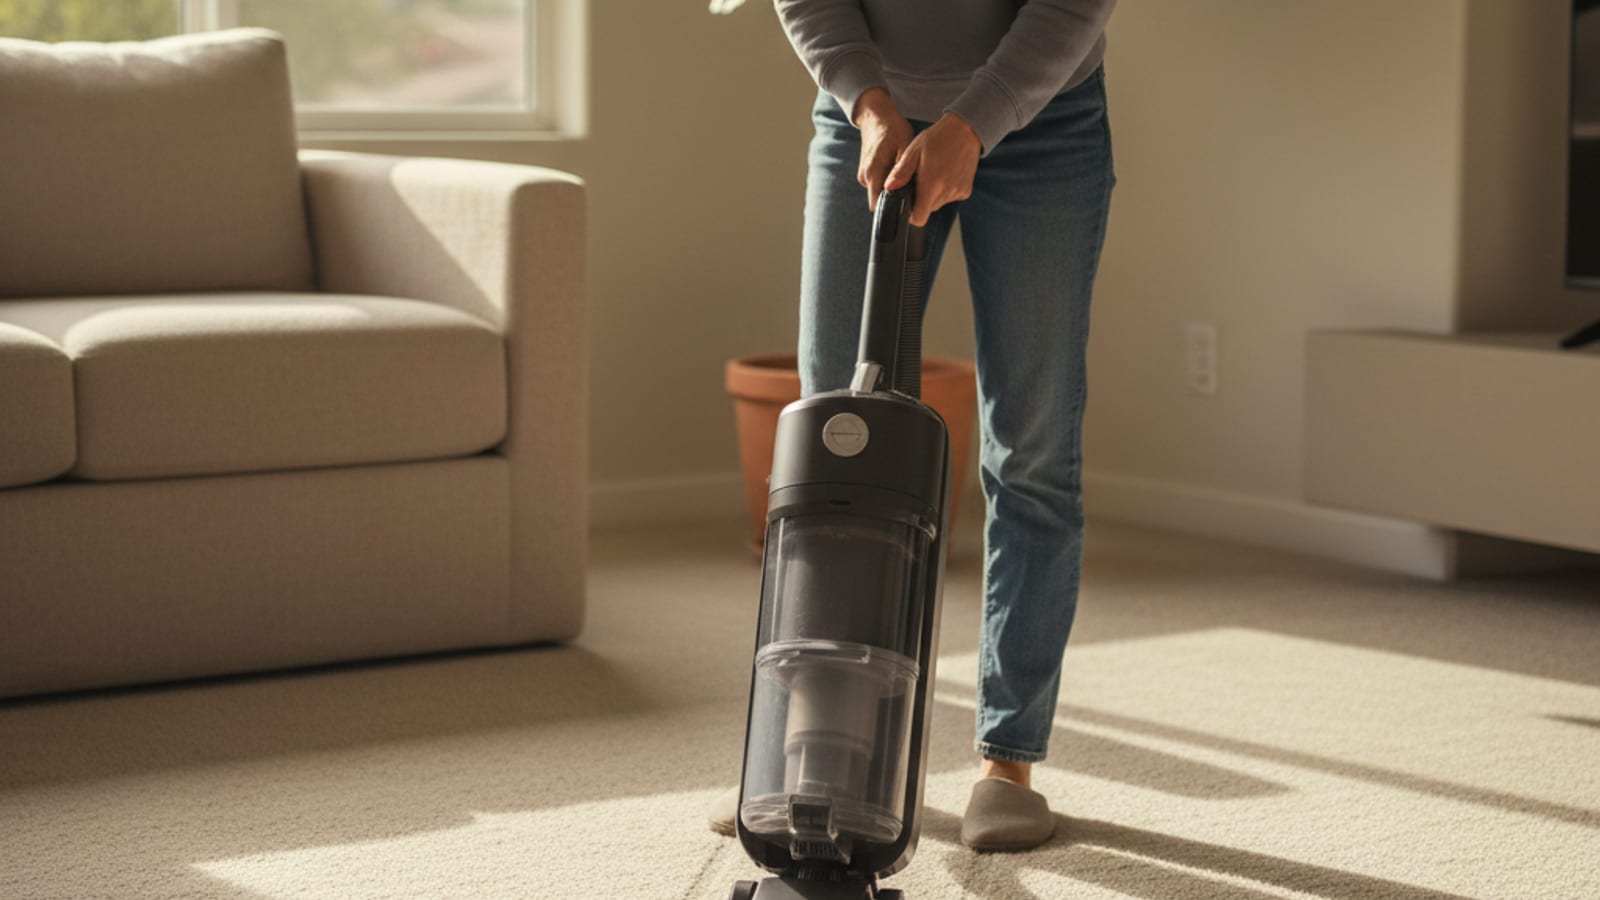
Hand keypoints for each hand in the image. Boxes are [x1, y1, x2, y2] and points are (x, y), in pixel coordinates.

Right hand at [851, 87, 912, 210]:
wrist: (875, 115)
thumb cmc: (891, 128)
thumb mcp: (905, 146)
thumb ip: (905, 171)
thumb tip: (911, 190)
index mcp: (873, 173)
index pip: (878, 206)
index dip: (893, 209)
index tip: (908, 208)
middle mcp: (865, 177)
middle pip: (880, 201)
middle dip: (896, 199)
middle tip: (913, 189)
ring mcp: (863, 175)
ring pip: (880, 193)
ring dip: (892, 190)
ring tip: (906, 176)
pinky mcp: (866, 172)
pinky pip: (878, 185)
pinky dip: (888, 183)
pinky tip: (899, 172)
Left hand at [885, 113, 981, 225]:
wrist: (966, 130)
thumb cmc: (938, 138)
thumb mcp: (913, 152)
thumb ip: (900, 173)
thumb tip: (888, 188)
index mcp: (931, 185)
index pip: (919, 218)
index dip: (911, 214)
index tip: (909, 202)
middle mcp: (946, 192)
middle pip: (928, 209)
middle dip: (922, 198)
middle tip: (921, 178)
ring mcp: (958, 193)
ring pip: (939, 203)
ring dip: (934, 193)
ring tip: (935, 172)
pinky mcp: (966, 191)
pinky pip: (950, 197)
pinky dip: (946, 189)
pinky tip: (946, 172)